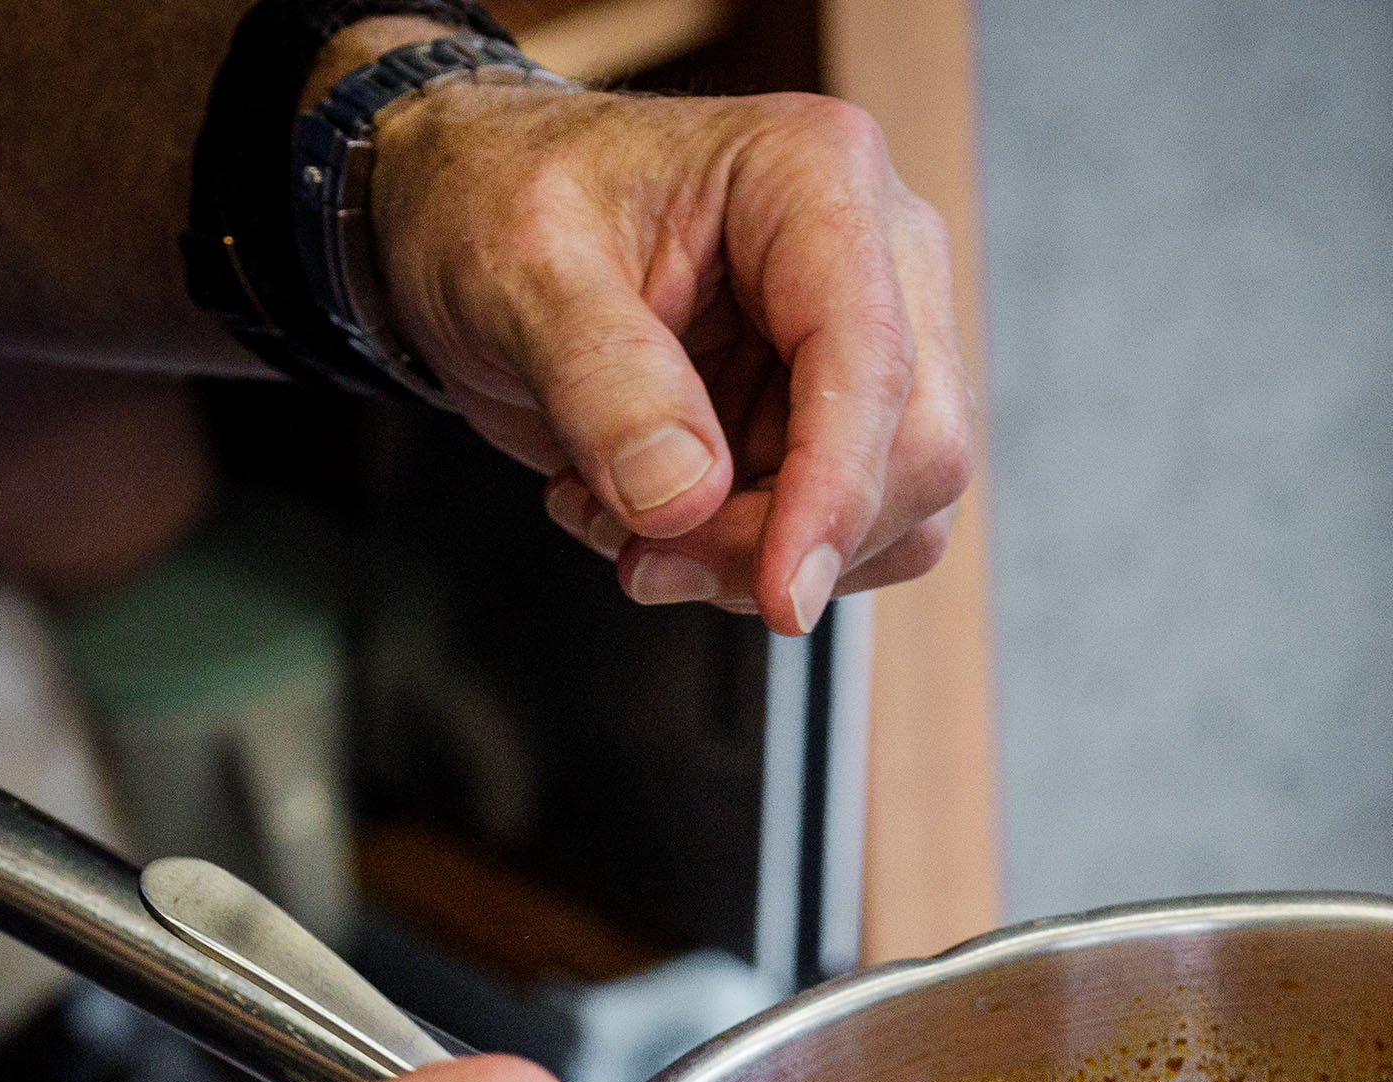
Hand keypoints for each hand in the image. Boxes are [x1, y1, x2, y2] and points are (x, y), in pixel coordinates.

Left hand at [363, 80, 975, 633]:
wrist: (476, 219)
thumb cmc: (496, 202)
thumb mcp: (515, 271)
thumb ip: (601, 379)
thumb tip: (685, 495)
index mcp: (813, 177)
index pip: (873, 359)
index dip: (835, 492)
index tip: (777, 595)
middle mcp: (876, 254)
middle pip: (915, 450)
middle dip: (780, 538)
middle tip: (644, 556)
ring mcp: (872, 342)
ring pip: (894, 515)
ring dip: (757, 561)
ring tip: (619, 522)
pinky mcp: (843, 418)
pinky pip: (846, 536)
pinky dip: (748, 560)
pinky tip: (648, 516)